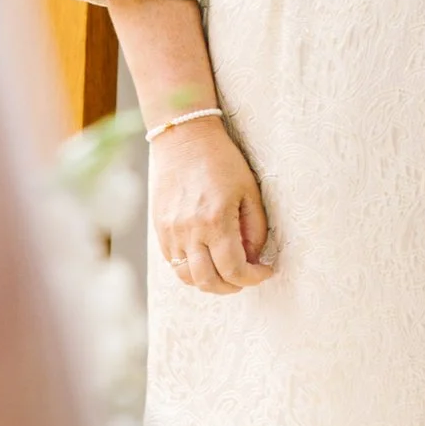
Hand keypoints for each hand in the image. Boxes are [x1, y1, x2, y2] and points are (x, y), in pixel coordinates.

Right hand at [151, 118, 273, 294]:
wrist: (184, 138)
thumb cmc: (221, 160)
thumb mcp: (249, 190)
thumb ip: (254, 229)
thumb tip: (253, 257)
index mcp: (216, 220)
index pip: (234, 270)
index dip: (253, 278)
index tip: (265, 272)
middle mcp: (190, 231)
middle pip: (209, 281)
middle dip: (232, 287)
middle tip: (246, 277)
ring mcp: (171, 232)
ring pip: (187, 277)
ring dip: (210, 282)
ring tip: (226, 271)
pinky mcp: (159, 229)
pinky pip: (173, 263)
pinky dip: (191, 269)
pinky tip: (207, 257)